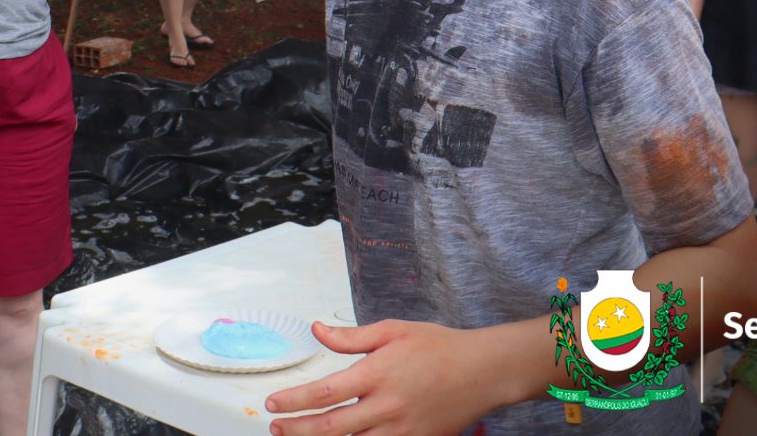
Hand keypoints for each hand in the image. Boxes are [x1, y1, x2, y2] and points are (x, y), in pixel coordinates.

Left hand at [265, 319, 506, 435]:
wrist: (483, 372)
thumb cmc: (439, 347)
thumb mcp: (394, 330)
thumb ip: (352, 337)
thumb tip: (316, 330)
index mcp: (378, 373)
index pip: (325, 392)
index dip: (294, 401)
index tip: (273, 403)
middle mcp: (387, 405)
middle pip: (331, 426)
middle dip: (297, 430)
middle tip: (276, 428)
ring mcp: (402, 429)